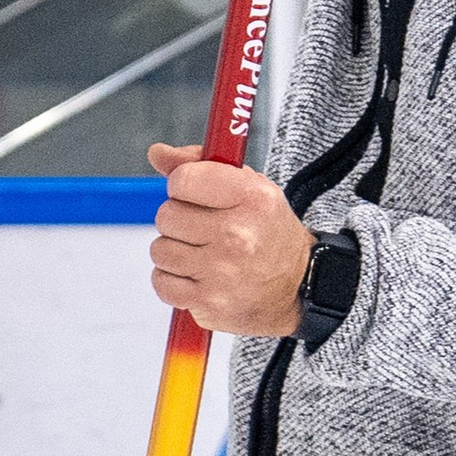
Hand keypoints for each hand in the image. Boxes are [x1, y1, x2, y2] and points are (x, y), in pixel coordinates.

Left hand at [147, 145, 309, 335]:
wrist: (298, 285)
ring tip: (201, 253)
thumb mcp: (249, 187)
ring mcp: (220, 272)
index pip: (183, 180)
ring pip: (160, 250)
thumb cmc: (267, 232)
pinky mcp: (208, 302)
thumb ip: (200, 165)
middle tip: (201, 228)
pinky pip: (162, 283)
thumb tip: (157, 153)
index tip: (194, 194)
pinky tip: (195, 276)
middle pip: (167, 215)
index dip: (182, 186)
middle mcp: (236, 234)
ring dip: (174, 251)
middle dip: (179, 220)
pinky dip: (172, 281)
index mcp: (251, 198)